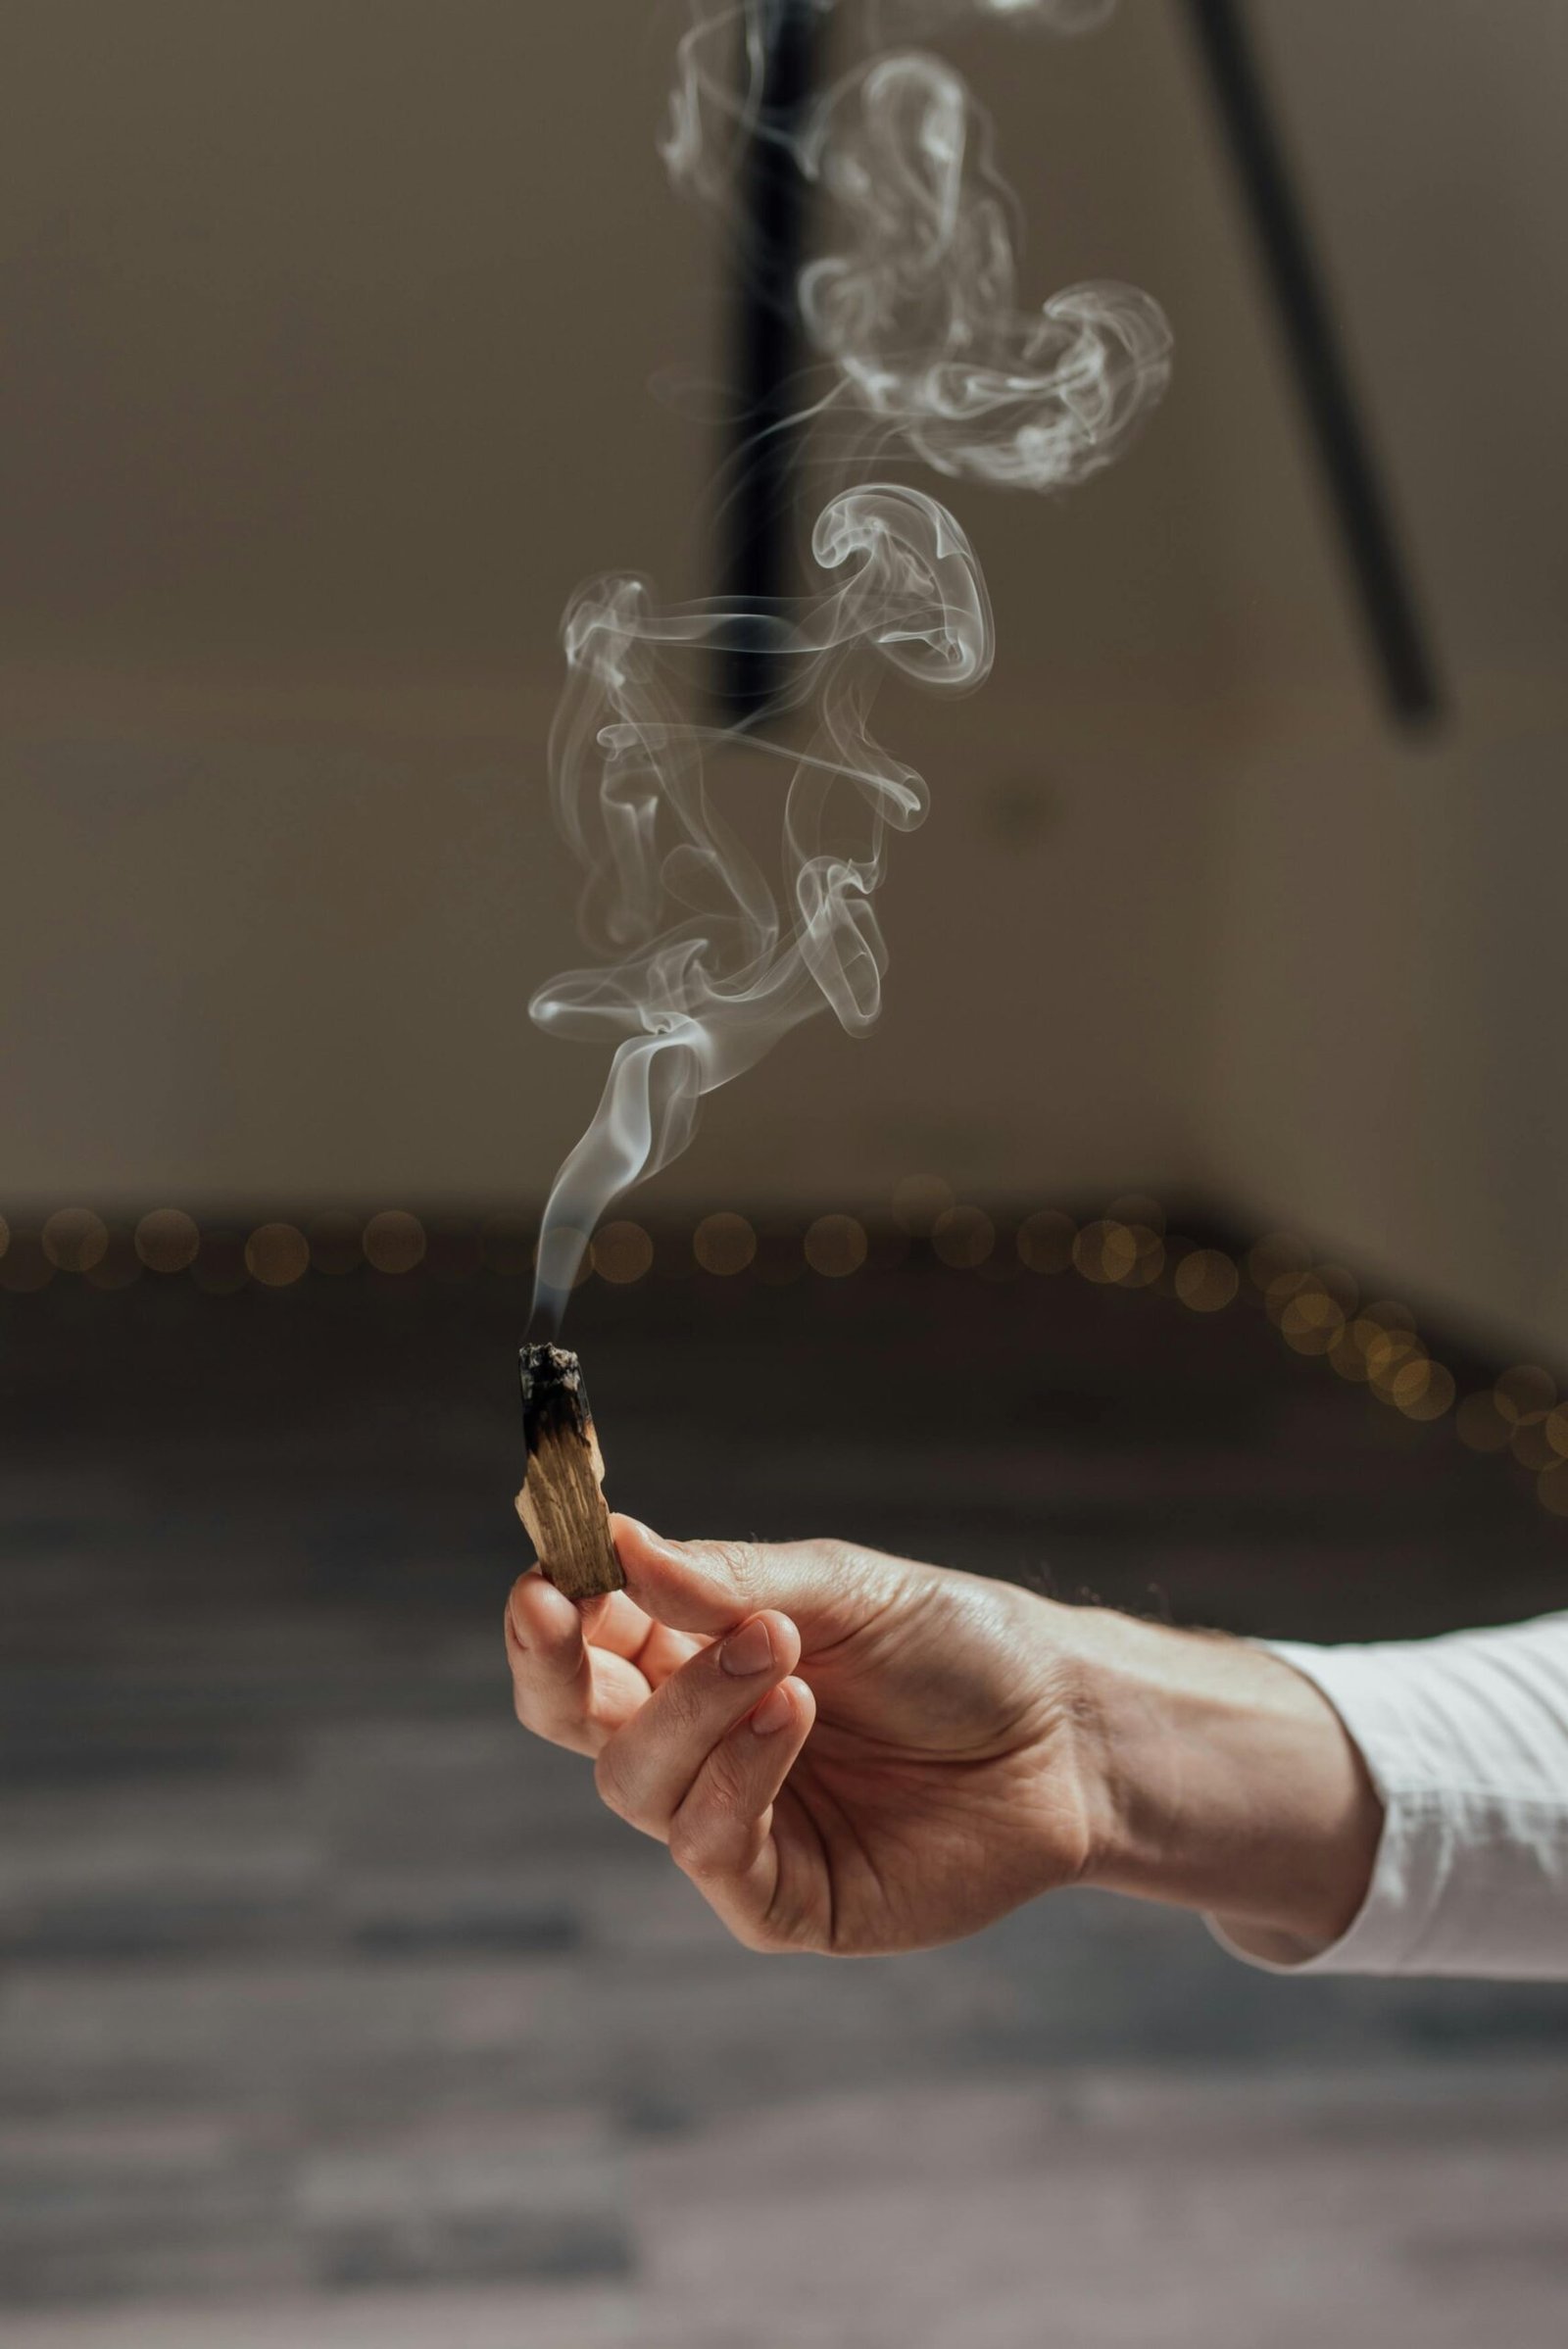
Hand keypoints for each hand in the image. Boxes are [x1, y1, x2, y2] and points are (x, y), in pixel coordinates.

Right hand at [504, 1519, 1095, 1954]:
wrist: (1064, 1733)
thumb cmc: (953, 1645)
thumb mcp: (838, 1588)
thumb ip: (723, 1579)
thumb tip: (612, 1539)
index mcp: (692, 1655)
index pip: (582, 1639)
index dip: (549, 1610)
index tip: (545, 1573)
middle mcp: (696, 1741)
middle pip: (571, 1717)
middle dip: (554, 1664)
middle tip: (561, 1605)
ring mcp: (733, 1824)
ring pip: (634, 1781)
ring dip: (694, 1706)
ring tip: (778, 1653)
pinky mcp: (780, 1899)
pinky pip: (711, 1848)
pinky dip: (739, 1777)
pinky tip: (793, 1715)